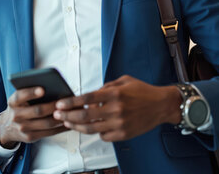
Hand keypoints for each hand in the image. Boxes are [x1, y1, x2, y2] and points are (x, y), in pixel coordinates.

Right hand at [0, 87, 68, 147]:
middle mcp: (16, 116)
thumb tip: (51, 87)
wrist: (8, 127)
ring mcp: (23, 128)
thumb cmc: (19, 107)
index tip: (43, 89)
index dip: (31, 93)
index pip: (20, 96)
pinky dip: (60, 127)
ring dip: (60, 117)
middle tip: (65, 101)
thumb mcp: (18, 99)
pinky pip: (49, 132)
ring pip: (46, 123)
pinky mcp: (30, 137)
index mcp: (13, 102)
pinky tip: (68, 122)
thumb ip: (29, 92)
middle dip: (53, 106)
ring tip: (70, 111)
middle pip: (37, 111)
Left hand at [53, 75, 182, 141]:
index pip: (86, 99)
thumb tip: (88, 97)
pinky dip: (96, 132)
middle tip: (57, 114)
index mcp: (114, 94)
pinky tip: (91, 128)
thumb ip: (105, 87)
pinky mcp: (124, 134)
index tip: (59, 104)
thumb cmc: (142, 91)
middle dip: (67, 115)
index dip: (70, 102)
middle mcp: (116, 109)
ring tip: (67, 122)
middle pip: (85, 116)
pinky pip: (103, 136)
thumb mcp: (123, 81)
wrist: (161, 105)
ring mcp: (120, 124)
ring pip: (91, 128)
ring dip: (76, 126)